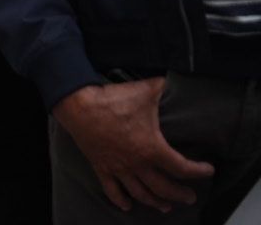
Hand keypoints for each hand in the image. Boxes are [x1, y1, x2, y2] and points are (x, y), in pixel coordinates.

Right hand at [53, 79, 212, 211]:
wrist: (79, 105)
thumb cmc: (112, 100)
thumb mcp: (144, 91)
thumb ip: (162, 87)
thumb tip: (174, 80)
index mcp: (151, 148)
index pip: (182, 168)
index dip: (199, 171)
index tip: (207, 169)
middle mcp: (137, 164)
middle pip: (164, 188)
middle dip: (180, 195)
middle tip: (189, 197)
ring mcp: (118, 168)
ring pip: (141, 194)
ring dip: (155, 202)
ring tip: (165, 207)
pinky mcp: (101, 167)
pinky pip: (112, 190)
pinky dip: (121, 201)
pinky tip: (127, 206)